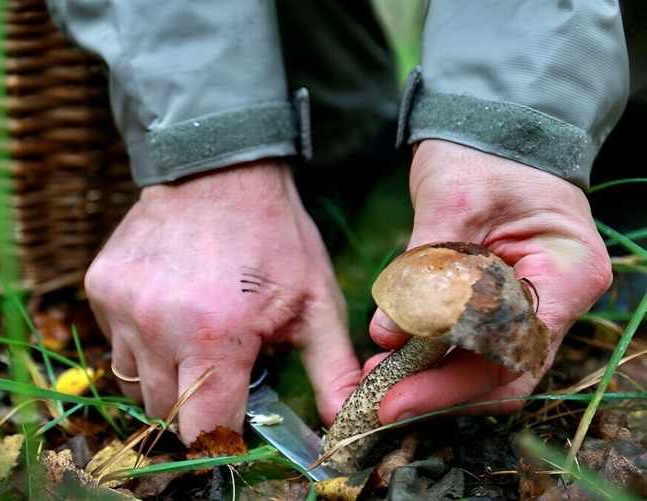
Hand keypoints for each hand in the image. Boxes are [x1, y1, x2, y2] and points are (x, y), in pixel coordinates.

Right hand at [85, 160, 359, 442]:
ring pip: (135, 383)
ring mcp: (121, 307)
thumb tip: (344, 420)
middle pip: (167, 412)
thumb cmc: (274, 236)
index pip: (204, 430)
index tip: (237, 420)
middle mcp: (157, 326)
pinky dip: (142, 343)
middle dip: (197, 404)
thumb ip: (330, 368)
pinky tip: (169, 308)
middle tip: (224, 365)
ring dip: (166, 376)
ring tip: (196, 334)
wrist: (218, 169)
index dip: (223, 437)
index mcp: (216, 336)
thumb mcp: (316, 300)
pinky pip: (116, 345)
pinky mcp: (100, 288)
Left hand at [368, 140, 611, 423]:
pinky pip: (472, 345)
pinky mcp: (501, 304)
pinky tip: (392, 358)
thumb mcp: (450, 204)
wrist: (491, 128)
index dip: (452, 386)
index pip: (512, 354)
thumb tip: (387, 336)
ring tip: (378, 379)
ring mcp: (533, 305)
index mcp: (567, 273)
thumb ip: (422, 272)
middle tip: (379, 401)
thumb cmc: (482, 154)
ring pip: (487, 368)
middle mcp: (559, 299)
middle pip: (503, 373)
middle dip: (439, 393)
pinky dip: (434, 357)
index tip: (395, 398)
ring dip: (433, 380)